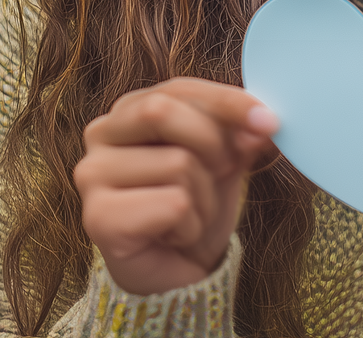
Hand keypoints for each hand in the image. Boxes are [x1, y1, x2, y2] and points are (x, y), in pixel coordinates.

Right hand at [73, 78, 278, 295]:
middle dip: (211, 143)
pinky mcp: (98, 217)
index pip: (180, 88)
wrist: (179, 274)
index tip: (270, 120)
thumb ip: (239, 132)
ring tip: (191, 215)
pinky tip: (175, 235)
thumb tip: (263, 119)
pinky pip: (173, 204)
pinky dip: (191, 224)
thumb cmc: (195, 206)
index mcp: (129, 109)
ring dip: (205, 196)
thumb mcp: (225, 158)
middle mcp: (101, 134)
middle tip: (224, 173)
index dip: (227, 101)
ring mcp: (92, 175)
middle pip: (161, 111)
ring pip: (176, 162)